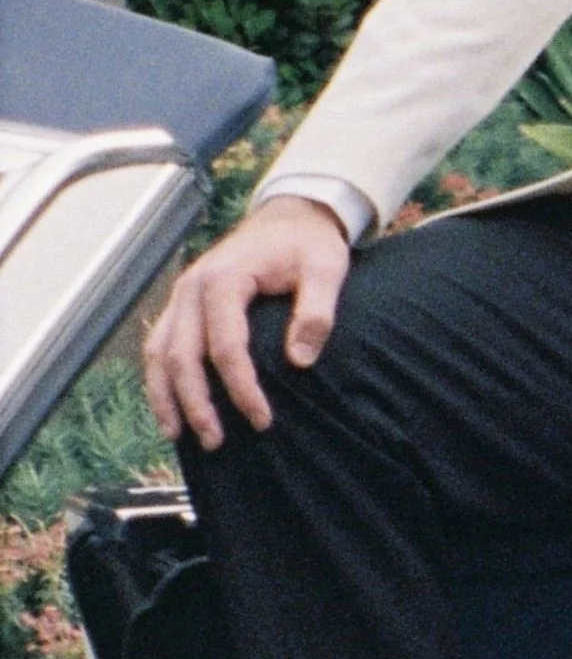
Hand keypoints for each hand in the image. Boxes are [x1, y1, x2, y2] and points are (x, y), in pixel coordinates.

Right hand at [145, 198, 352, 448]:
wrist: (289, 216)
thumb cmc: (308, 244)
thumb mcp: (326, 269)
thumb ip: (316, 312)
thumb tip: (300, 361)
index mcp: (226, 278)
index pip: (226, 345)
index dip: (241, 387)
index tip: (262, 419)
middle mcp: (192, 287)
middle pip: (181, 355)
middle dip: (195, 403)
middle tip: (216, 442)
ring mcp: (181, 296)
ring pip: (158, 353)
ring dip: (165, 396)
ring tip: (178, 436)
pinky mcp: (182, 305)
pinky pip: (159, 345)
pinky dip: (159, 378)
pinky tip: (170, 408)